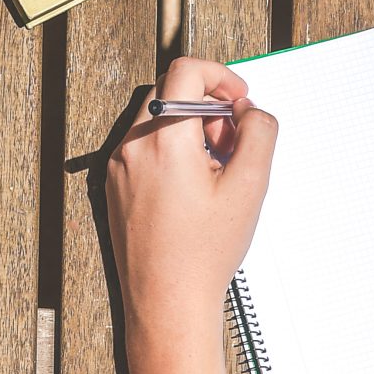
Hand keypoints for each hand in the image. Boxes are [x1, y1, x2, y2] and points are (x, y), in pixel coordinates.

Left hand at [106, 57, 276, 322]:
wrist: (166, 302)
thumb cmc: (203, 253)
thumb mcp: (249, 186)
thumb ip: (259, 132)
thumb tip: (250, 109)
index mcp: (163, 139)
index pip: (186, 71)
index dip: (221, 76)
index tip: (238, 100)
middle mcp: (132, 147)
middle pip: (170, 93)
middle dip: (207, 107)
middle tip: (230, 145)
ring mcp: (118, 167)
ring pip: (156, 120)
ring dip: (189, 129)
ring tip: (214, 171)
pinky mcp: (115, 187)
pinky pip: (143, 148)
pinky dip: (170, 151)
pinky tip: (192, 189)